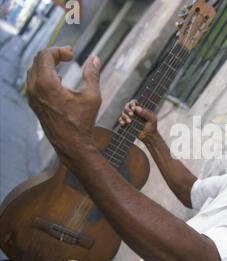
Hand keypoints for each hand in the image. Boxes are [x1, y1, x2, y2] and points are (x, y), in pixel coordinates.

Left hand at [26, 46, 100, 164]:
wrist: (71, 144)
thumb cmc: (82, 122)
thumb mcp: (92, 96)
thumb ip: (92, 75)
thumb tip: (95, 59)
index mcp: (47, 84)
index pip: (45, 55)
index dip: (59, 50)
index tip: (72, 54)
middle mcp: (35, 89)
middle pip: (38, 60)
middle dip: (54, 54)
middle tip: (68, 55)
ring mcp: (32, 97)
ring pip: (34, 70)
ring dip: (48, 64)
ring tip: (63, 63)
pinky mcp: (34, 104)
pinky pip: (34, 82)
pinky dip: (44, 74)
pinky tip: (58, 79)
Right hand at [118, 99, 157, 143]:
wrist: (148, 137)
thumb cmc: (152, 127)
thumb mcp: (152, 119)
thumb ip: (146, 113)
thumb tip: (137, 108)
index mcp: (140, 108)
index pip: (134, 102)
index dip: (132, 103)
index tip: (133, 108)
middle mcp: (134, 112)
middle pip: (127, 106)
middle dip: (128, 110)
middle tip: (132, 115)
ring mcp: (129, 117)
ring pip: (123, 113)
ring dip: (124, 116)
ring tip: (129, 122)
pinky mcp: (126, 123)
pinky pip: (120, 120)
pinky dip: (120, 121)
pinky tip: (123, 124)